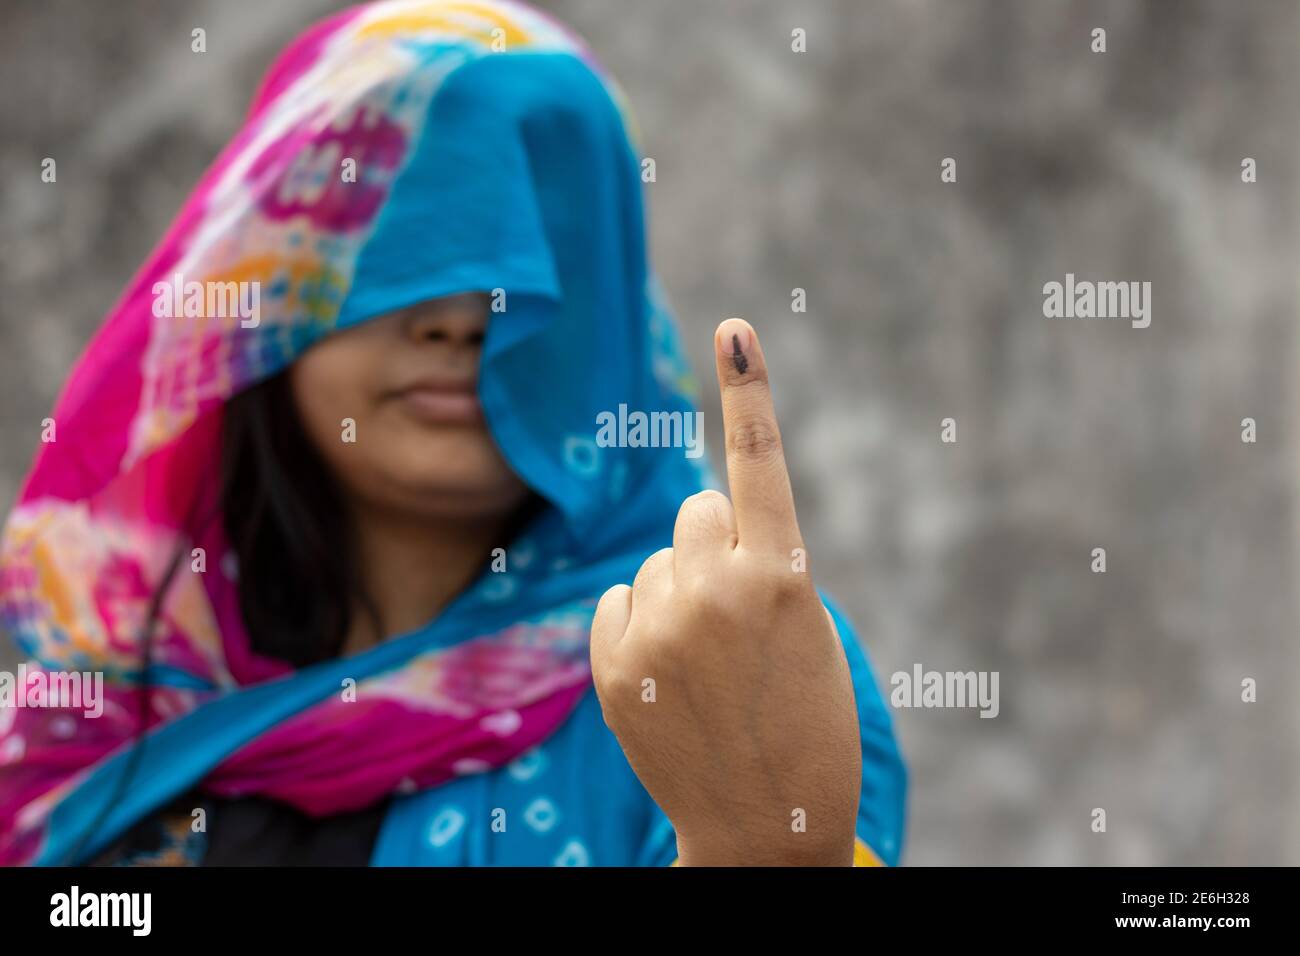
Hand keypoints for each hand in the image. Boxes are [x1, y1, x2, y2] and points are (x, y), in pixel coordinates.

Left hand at [590, 317, 861, 865]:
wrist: (764, 829)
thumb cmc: (804, 724)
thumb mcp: (805, 632)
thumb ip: (758, 565)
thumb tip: (694, 523)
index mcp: (782, 577)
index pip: (759, 466)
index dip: (748, 393)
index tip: (735, 330)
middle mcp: (713, 590)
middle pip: (696, 510)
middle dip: (714, 543)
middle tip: (737, 614)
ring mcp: (656, 628)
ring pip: (658, 560)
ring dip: (679, 591)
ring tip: (707, 664)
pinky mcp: (611, 663)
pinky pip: (619, 600)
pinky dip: (639, 625)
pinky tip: (668, 677)